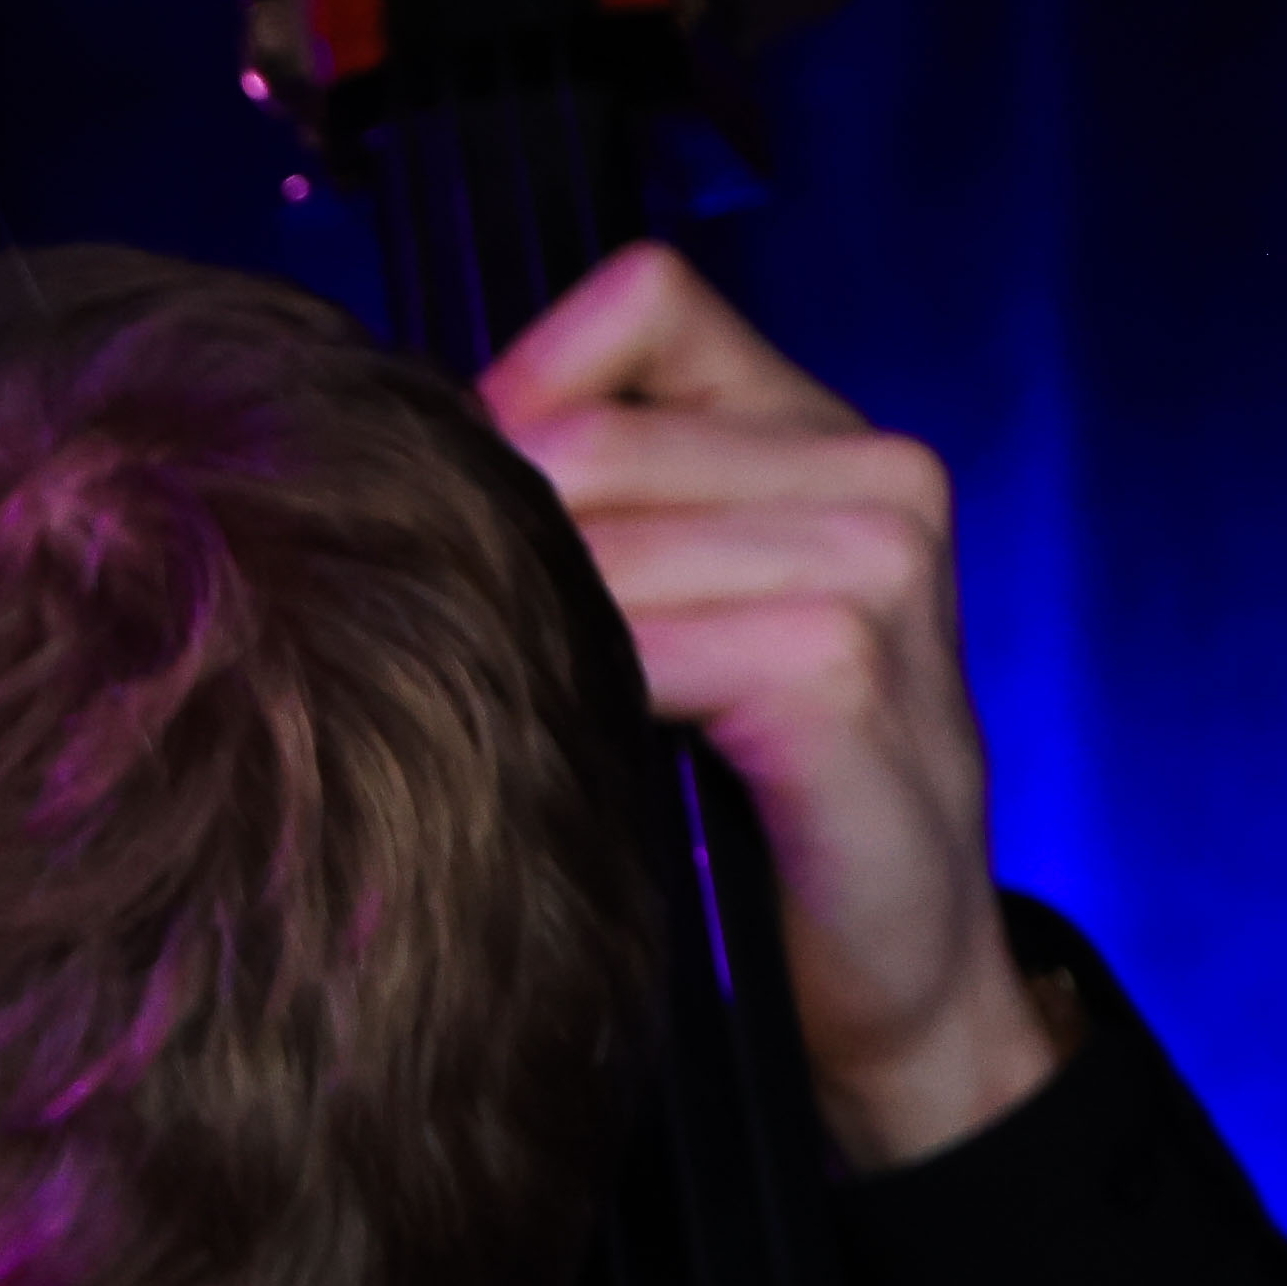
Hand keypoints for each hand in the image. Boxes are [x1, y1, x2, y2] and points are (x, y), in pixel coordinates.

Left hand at [480, 241, 1056, 1168]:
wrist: (892, 986)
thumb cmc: (752, 808)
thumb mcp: (682, 626)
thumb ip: (600, 518)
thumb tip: (394, 457)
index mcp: (824, 434)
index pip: (640, 299)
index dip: (519, 386)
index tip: (462, 514)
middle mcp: (873, 471)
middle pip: (587, 431)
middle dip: (481, 535)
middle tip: (432, 654)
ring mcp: (876, 563)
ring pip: (598, 531)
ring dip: (512, 627)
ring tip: (482, 716)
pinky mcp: (846, 664)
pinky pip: (645, 641)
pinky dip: (570, 700)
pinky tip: (551, 765)